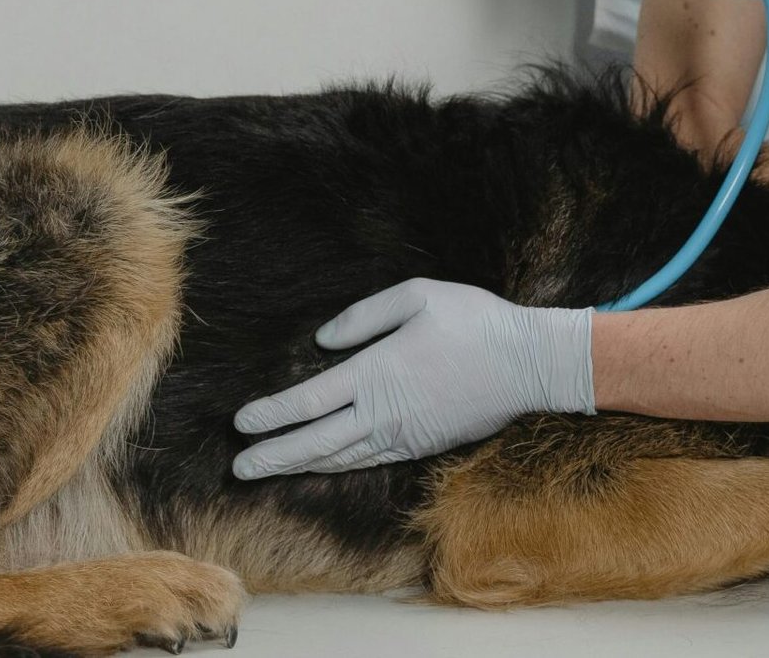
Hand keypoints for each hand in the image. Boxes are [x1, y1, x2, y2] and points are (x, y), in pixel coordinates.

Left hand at [232, 278, 594, 477]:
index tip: (241, 422)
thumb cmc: (475, 321)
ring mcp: (403, 434)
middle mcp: (383, 412)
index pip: (309, 402)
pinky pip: (370, 460)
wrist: (528, 364)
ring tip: (269, 472)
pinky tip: (324, 465)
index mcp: (376, 373)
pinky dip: (339, 466)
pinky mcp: (422, 445)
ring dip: (300, 465)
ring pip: (340, 457)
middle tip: (240, 466)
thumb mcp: (419, 296)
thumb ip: (365, 317)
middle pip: (315, 442)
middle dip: (273, 455)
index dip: (272, 415)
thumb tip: (323, 342)